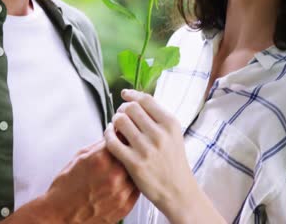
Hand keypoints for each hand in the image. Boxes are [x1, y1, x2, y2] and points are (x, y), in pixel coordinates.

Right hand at [1, 141, 138, 223]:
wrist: (61, 216)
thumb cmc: (66, 188)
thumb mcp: (79, 158)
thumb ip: (99, 146)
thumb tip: (112, 136)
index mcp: (101, 159)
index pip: (123, 138)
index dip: (124, 134)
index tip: (124, 133)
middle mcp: (114, 175)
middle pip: (134, 154)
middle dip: (129, 150)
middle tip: (124, 150)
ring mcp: (121, 191)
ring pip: (138, 171)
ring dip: (133, 167)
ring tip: (121, 168)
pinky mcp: (125, 206)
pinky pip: (137, 189)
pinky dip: (132, 183)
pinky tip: (122, 182)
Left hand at [104, 89, 197, 221]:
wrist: (178, 191)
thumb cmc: (173, 161)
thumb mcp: (174, 135)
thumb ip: (158, 117)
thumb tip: (136, 99)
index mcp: (170, 124)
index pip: (146, 100)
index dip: (132, 95)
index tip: (125, 95)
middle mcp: (159, 134)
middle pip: (131, 108)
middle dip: (122, 109)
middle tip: (121, 115)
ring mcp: (146, 149)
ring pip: (120, 121)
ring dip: (115, 121)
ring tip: (116, 126)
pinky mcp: (134, 163)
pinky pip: (112, 141)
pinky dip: (107, 134)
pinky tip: (110, 135)